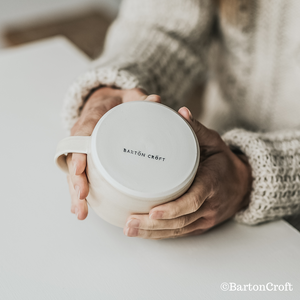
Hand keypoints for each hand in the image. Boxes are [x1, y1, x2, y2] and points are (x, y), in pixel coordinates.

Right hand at [66, 87, 160, 219]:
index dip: (79, 152)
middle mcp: (82, 135)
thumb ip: (140, 99)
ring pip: (73, 171)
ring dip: (75, 193)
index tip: (80, 169)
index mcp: (91, 118)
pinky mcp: (87, 159)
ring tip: (81, 212)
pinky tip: (81, 207)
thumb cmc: (117, 102)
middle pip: (74, 158)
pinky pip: (80, 175)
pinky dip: (79, 192)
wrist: (105, 103)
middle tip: (82, 197)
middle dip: (76, 180)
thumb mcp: (129, 97)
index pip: (81, 134)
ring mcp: (83, 149)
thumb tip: (156, 100)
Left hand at [124, 107, 251, 238]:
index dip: (173, 209)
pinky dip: (161, 234)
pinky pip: (180, 232)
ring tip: (130, 230)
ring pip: (177, 230)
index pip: (192, 201)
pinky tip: (144, 233)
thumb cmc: (224, 162)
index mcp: (211, 184)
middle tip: (129, 224)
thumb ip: (196, 129)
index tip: (153, 211)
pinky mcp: (200, 224)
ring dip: (152, 232)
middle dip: (152, 225)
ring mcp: (205, 218)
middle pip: (179, 221)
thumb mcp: (214, 142)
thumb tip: (180, 112)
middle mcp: (208, 205)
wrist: (243, 185)